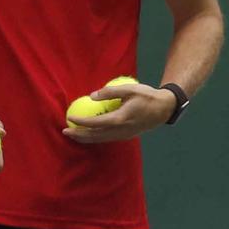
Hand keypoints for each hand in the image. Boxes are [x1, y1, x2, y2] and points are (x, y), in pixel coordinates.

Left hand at [62, 84, 176, 143]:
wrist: (164, 109)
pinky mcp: (126, 136)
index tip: (69, 118)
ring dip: (85, 138)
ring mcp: (123, 135)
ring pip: (100, 139)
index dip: (81, 122)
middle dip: (78, 135)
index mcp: (120, 119)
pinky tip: (89, 133)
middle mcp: (120, 130)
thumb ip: (110, 92)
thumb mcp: (129, 89)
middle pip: (95, 136)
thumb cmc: (147, 96)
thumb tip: (92, 96)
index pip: (95, 123)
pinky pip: (107, 138)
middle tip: (65, 131)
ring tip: (73, 134)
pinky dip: (95, 137)